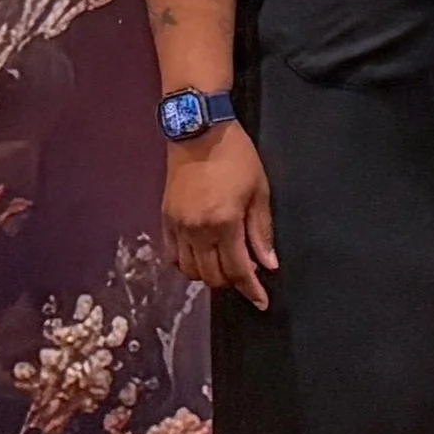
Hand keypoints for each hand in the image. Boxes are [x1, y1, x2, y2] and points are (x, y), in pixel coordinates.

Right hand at [162, 122, 276, 309]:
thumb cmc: (236, 156)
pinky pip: (172, 256)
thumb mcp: (259, 190)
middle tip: (246, 275)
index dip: (250, 289)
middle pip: (211, 276)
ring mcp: (177, 226)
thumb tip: (268, 264)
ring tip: (225, 265)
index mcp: (223, 222)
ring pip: (189, 270)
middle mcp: (196, 230)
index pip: (237, 268)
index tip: (261, 302)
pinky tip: (201, 258)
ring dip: (209, 275)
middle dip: (231, 282)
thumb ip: (261, 231)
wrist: (198, 131)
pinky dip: (187, 265)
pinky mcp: (165, 219)